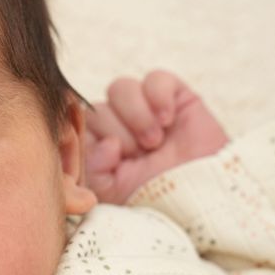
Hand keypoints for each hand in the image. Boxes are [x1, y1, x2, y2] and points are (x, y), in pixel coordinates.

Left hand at [84, 69, 228, 203]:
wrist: (199, 196)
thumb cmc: (153, 196)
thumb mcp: (111, 190)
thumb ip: (92, 167)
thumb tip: (105, 142)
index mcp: (96, 143)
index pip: (75, 124)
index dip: (91, 139)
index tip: (112, 160)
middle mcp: (116, 123)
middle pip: (97, 107)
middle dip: (118, 133)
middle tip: (141, 154)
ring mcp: (143, 107)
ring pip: (120, 88)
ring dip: (136, 117)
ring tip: (154, 142)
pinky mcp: (173, 95)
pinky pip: (155, 79)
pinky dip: (158, 98)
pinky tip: (168, 121)